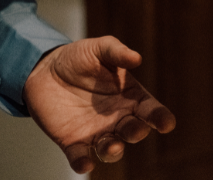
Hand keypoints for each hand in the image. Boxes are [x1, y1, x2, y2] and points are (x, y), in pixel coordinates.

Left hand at [22, 36, 175, 174]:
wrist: (45, 70)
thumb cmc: (79, 57)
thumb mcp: (100, 48)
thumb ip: (117, 52)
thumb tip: (137, 58)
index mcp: (131, 97)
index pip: (151, 110)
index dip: (161, 118)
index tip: (167, 124)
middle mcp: (118, 117)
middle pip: (134, 131)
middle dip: (136, 133)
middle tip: (135, 130)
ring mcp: (97, 131)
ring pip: (111, 148)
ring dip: (114, 151)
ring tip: (113, 147)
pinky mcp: (72, 141)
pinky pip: (80, 157)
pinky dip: (83, 163)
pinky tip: (85, 164)